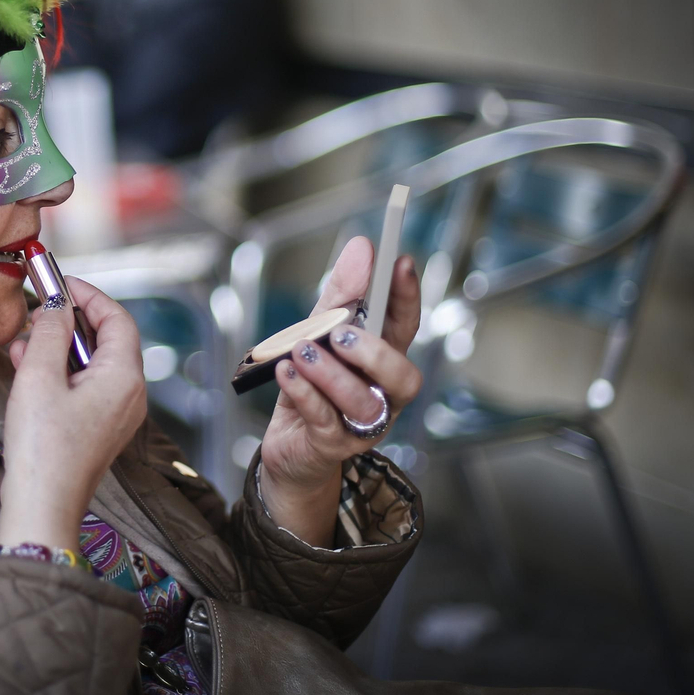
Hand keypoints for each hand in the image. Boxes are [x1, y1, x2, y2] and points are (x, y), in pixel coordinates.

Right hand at [0, 277, 146, 550]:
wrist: (42, 507)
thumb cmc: (42, 447)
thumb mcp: (38, 377)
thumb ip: (49, 331)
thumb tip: (56, 305)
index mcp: (124, 377)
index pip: (116, 318)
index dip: (88, 295)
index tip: (58, 282)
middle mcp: (129, 394)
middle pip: (107, 339)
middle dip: (70, 321)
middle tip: (37, 310)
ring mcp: (117, 414)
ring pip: (93, 363)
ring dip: (59, 346)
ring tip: (23, 343)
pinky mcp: (100, 429)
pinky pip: (86, 386)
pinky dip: (60, 371)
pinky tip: (27, 369)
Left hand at [260, 236, 422, 544]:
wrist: (289, 447)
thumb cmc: (309, 387)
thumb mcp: (317, 333)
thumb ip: (339, 295)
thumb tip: (361, 247)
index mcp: (381, 362)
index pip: (405, 327)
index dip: (407, 297)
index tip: (400, 263)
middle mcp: (381, 395)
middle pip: (403, 377)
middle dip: (375, 352)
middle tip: (341, 334)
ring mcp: (361, 424)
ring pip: (364, 402)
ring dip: (332, 374)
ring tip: (302, 352)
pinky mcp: (332, 445)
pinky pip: (325, 420)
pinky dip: (304, 392)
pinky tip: (286, 373)